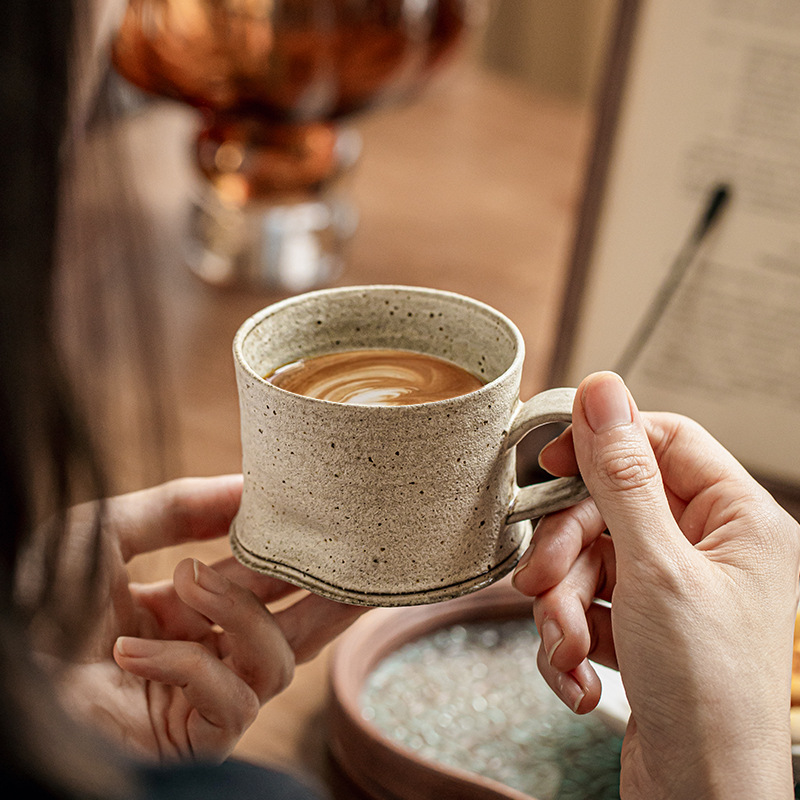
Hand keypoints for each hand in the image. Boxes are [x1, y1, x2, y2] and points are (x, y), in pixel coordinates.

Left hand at [41, 475, 367, 763]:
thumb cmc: (38, 598)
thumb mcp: (108, 530)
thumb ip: (183, 505)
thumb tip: (253, 484)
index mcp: (185, 609)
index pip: (264, 584)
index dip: (298, 558)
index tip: (330, 523)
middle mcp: (203, 653)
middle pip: (297, 630)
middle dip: (332, 597)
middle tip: (363, 563)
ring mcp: (201, 701)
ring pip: (277, 662)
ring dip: (243, 614)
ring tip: (191, 580)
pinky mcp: (194, 741)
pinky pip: (232, 701)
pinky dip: (189, 665)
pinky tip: (133, 647)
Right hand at [512, 372, 798, 798]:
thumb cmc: (706, 691)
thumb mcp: (656, 567)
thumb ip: (621, 475)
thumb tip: (602, 390)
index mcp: (737, 521)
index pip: (663, 442)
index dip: (603, 444)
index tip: (549, 462)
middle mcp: (708, 551)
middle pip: (612, 508)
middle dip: (567, 550)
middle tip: (538, 580)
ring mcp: (674, 594)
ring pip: (591, 561)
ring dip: (563, 605)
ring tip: (567, 648)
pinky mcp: (644, 632)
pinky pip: (590, 607)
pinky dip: (573, 639)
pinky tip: (580, 678)